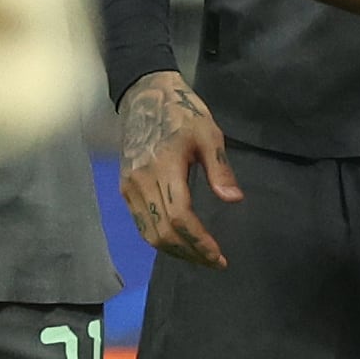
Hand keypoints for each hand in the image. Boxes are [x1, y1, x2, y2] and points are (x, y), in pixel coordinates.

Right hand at [118, 71, 241, 268]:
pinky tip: (180, 241)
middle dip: (189, 252)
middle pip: (162, 233)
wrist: (145, 96)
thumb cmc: (182, 113)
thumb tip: (234, 200)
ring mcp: (129, 187)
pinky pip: (141, 223)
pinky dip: (160, 239)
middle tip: (214, 262)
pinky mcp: (125, 188)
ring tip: (200, 256)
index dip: (199, 241)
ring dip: (174, 251)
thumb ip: (220, 167)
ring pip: (148, 233)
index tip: (218, 256)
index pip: (179, 217)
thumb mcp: (209, 133)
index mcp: (164, 167)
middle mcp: (141, 182)